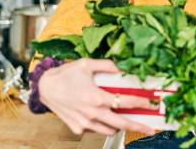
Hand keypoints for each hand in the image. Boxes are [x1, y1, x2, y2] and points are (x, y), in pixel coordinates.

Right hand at [39, 58, 156, 136]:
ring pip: (109, 130)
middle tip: (151, 129)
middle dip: (138, 126)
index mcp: (96, 97)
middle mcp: (92, 113)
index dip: (141, 103)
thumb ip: (107, 65)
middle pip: (121, 124)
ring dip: (120, 126)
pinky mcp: (78, 129)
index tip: (150, 103)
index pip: (125, 102)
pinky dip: (103, 126)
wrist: (45, 88)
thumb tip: (122, 67)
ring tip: (127, 121)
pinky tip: (104, 117)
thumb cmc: (65, 75)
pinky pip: (96, 130)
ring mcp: (85, 123)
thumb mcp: (87, 64)